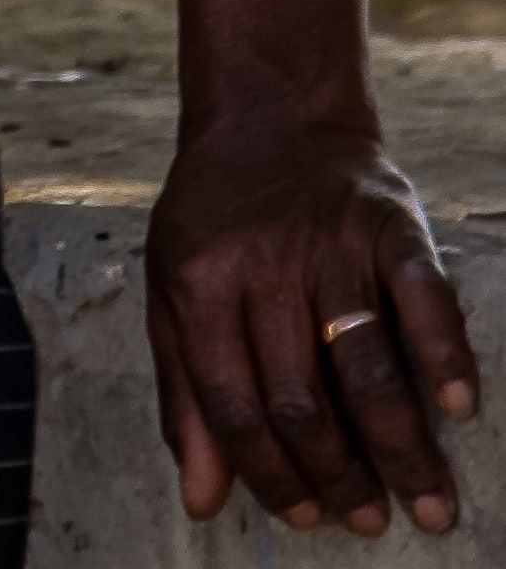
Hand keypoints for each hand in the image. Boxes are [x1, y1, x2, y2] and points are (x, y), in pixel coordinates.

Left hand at [149, 111, 478, 535]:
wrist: (267, 110)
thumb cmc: (215, 217)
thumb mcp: (171, 288)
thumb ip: (183, 392)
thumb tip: (199, 502)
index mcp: (198, 281)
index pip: (232, 405)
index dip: (268, 473)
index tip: (303, 519)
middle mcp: (264, 264)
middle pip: (302, 398)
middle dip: (338, 475)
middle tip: (368, 520)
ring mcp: (329, 243)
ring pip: (365, 366)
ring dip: (401, 446)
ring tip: (427, 503)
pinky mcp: (389, 223)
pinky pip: (423, 297)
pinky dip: (444, 354)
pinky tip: (458, 404)